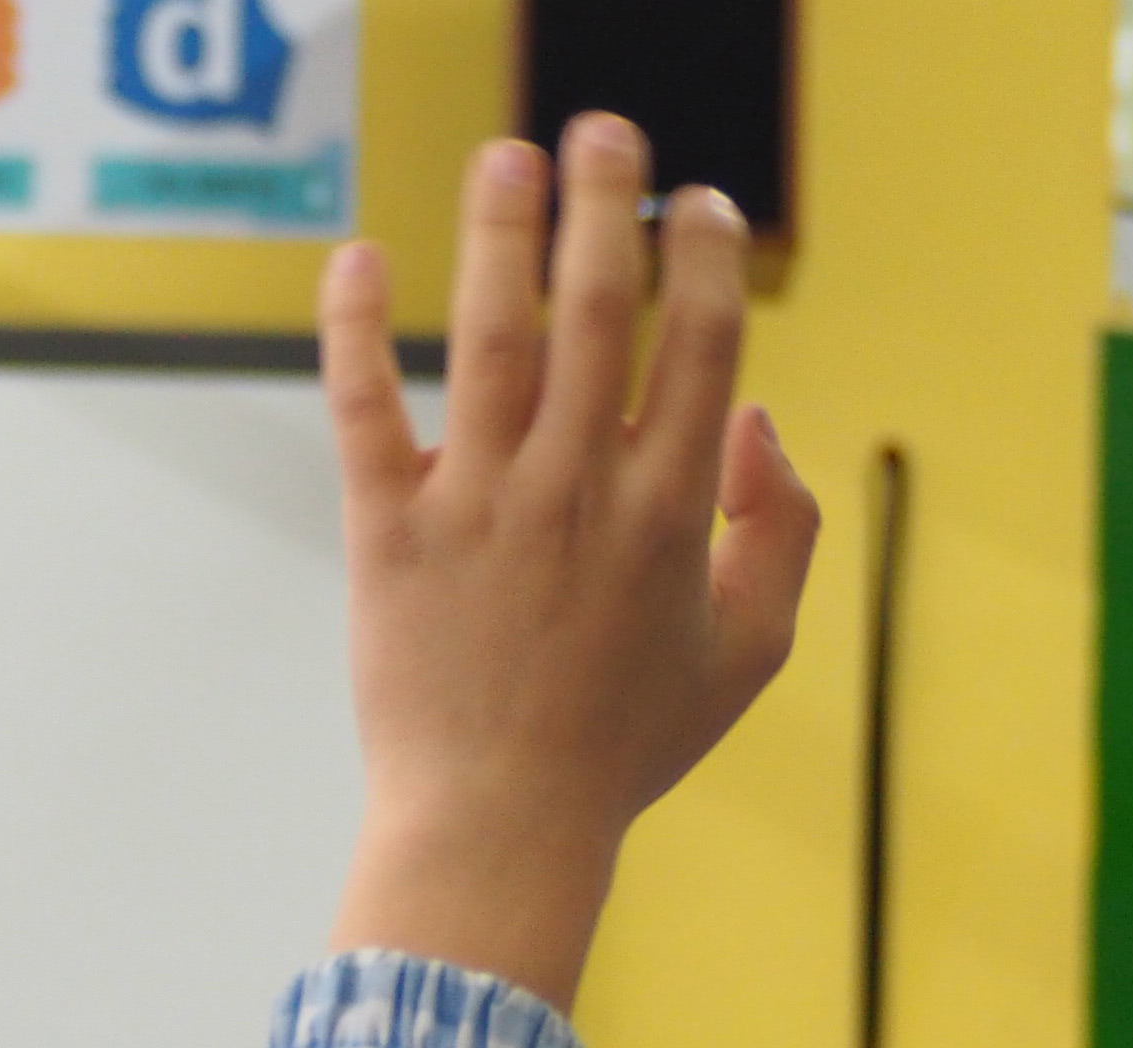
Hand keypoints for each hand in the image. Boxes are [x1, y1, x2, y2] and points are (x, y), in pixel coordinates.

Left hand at [323, 117, 818, 1002]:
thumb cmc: (621, 748)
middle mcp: (577, 491)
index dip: (706, 253)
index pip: (703, 341)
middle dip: (605, 202)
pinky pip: (364, 409)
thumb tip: (756, 420)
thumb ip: (780, 530)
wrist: (498, 830)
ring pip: (489, 336)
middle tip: (601, 132)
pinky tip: (357, 255)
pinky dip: (353, 326)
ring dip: (497, 231)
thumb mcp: (745, 653)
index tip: (695, 204)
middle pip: (598, 309)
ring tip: (503, 157)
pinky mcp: (388, 534)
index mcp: (671, 509)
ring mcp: (479, 508)